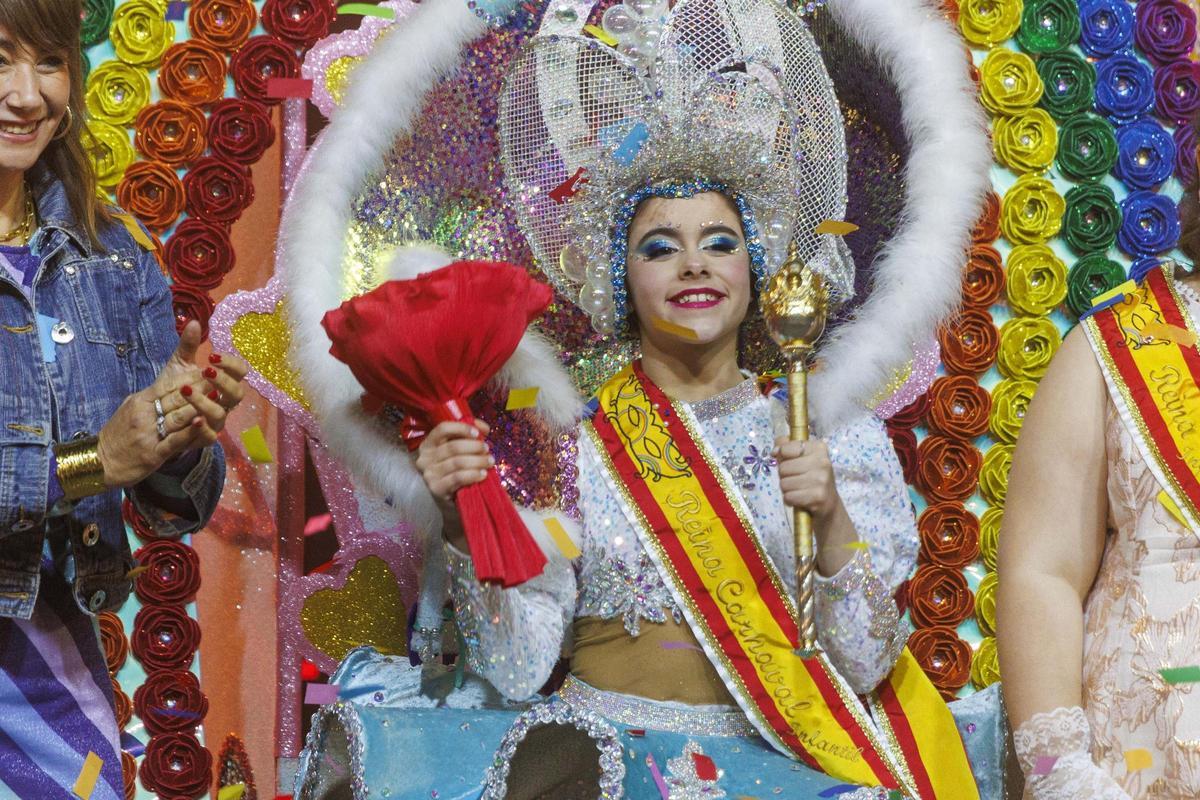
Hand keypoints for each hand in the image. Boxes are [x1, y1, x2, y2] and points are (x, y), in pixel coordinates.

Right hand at [97, 321, 247, 487]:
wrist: (99, 461)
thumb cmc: (119, 433)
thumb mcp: (132, 407)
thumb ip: (152, 395)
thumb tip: (174, 383)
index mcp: (140, 401)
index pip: (168, 385)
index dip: (190, 377)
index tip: (208, 369)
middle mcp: (144, 414)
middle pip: (176, 398)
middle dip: (199, 387)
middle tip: (219, 377)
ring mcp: (148, 434)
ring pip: (177, 417)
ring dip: (198, 405)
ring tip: (216, 395)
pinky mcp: (153, 453)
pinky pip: (174, 441)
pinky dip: (189, 432)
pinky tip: (202, 423)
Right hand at [415, 419, 492, 506]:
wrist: (447, 493)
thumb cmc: (454, 467)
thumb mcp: (459, 448)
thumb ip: (469, 434)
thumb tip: (484, 428)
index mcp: (428, 444)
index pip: (443, 429)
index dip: (461, 428)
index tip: (477, 433)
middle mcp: (425, 458)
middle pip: (453, 446)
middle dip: (474, 446)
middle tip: (487, 449)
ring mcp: (430, 474)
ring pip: (458, 462)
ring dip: (478, 461)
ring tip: (489, 462)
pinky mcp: (437, 488)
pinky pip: (458, 478)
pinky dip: (473, 474)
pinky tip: (483, 474)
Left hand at [774, 437, 842, 522]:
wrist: (829, 502)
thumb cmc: (812, 477)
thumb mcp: (802, 457)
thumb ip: (786, 447)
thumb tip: (775, 452)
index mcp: (818, 448)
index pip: (786, 449)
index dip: (782, 457)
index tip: (791, 462)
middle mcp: (822, 462)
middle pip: (783, 468)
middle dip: (785, 476)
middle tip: (797, 479)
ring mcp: (821, 479)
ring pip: (784, 483)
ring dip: (787, 489)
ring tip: (799, 489)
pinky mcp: (818, 496)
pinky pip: (788, 497)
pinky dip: (790, 500)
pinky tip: (800, 498)